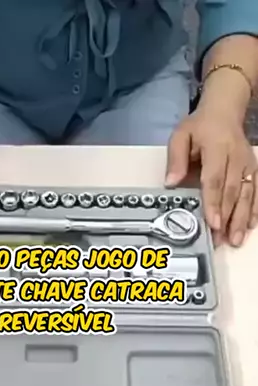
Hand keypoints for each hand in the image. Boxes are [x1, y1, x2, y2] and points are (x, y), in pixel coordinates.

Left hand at [165, 106, 256, 246]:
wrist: (224, 111)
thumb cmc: (199, 127)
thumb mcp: (181, 136)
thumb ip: (176, 159)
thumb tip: (170, 183)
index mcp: (217, 147)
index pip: (214, 179)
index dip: (214, 202)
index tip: (213, 222)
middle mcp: (237, 157)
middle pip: (232, 191)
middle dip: (227, 218)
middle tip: (220, 240)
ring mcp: (248, 164)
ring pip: (247, 194)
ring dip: (242, 219)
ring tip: (235, 240)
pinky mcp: (254, 169)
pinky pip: (257, 191)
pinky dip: (255, 210)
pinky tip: (251, 226)